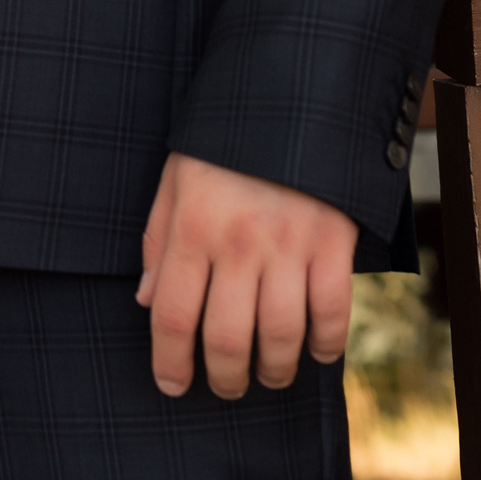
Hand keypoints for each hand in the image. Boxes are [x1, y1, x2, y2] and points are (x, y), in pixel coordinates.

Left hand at [137, 153, 355, 401]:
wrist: (291, 95)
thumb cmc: (224, 143)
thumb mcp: (176, 178)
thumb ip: (157, 240)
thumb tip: (147, 302)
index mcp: (192, 226)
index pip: (171, 315)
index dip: (169, 362)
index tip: (172, 384)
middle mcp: (237, 242)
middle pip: (226, 339)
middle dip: (224, 378)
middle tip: (226, 384)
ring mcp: (288, 244)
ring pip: (279, 337)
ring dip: (273, 371)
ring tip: (267, 374)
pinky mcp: (333, 243)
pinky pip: (331, 313)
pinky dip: (325, 345)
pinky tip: (315, 351)